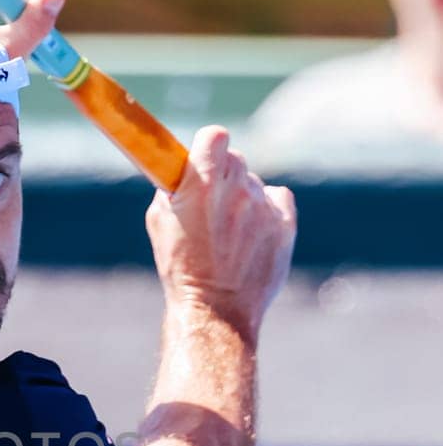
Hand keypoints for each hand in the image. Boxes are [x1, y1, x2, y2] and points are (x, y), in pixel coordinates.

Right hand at [147, 126, 296, 341]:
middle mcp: (235, 189)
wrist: (215, 310)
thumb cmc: (181, 268)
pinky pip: (278, 198)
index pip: (215, 135)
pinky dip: (268, 210)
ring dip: (243, 198)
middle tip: (213, 202)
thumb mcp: (160, 224)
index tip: (205, 157)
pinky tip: (253, 233)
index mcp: (201, 183)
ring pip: (254, 184)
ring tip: (231, 234)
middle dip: (224, 174)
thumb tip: (180, 170)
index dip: (209, 145)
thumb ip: (172, 188)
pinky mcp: (285, 224)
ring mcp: (263, 206)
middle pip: (236, 158)